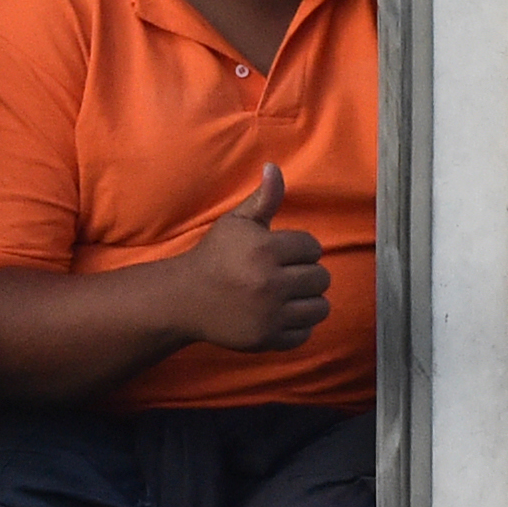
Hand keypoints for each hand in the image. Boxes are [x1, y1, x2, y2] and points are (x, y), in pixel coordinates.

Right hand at [182, 165, 330, 353]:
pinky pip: (306, 333)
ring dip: (309, 300)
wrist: (186, 298)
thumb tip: (274, 167)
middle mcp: (270, 283)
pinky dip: (299, 325)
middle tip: (288, 275)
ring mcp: (270, 314)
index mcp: (264, 250)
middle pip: (321, 278)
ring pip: (320, 307)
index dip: (302, 249)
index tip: (286, 254)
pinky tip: (282, 314)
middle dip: (307, 274)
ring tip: (291, 295)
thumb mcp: (236, 223)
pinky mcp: (268, 339)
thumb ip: (263, 199)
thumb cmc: (216, 255)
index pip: (313, 248)